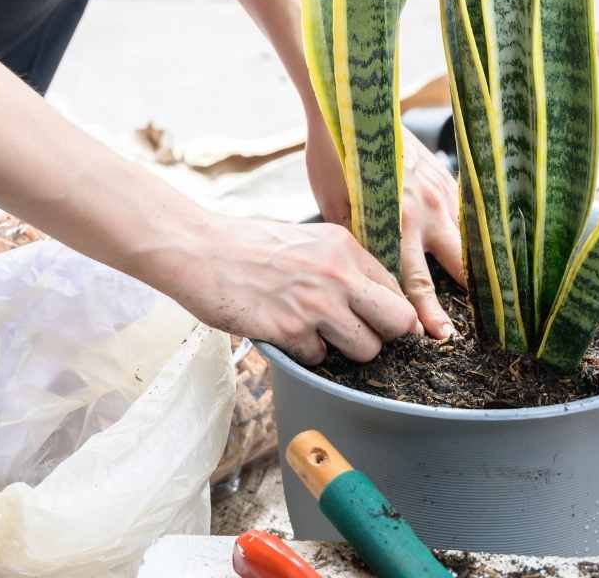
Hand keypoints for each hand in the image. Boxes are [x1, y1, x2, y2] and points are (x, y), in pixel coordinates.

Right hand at [177, 215, 417, 364]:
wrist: (201, 250)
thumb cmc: (249, 245)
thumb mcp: (308, 240)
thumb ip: (340, 265)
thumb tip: (368, 297)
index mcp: (345, 248)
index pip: (396, 290)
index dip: (392, 313)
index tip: (382, 324)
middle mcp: (339, 275)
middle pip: (398, 321)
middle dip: (384, 335)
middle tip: (362, 336)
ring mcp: (317, 304)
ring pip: (366, 348)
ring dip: (346, 350)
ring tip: (319, 335)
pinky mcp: (291, 330)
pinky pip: (319, 357)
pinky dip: (306, 353)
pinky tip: (286, 334)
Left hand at [305, 117, 464, 339]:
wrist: (352, 108)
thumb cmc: (335, 159)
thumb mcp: (335, 209)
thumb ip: (359, 242)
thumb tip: (367, 274)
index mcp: (395, 226)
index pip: (416, 284)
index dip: (428, 314)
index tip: (441, 336)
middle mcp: (425, 213)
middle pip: (459, 267)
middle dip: (471, 297)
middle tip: (484, 321)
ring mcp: (441, 192)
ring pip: (470, 238)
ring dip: (477, 263)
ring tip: (490, 288)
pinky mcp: (447, 174)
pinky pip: (466, 211)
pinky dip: (471, 231)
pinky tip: (476, 245)